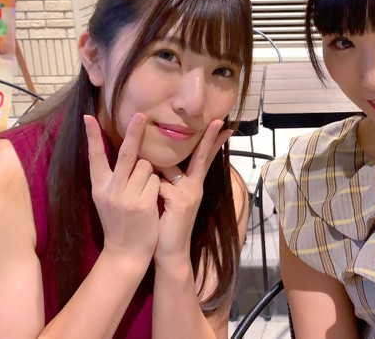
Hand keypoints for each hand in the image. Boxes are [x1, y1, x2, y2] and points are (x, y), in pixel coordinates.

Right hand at [84, 113, 159, 263]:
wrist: (125, 253)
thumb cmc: (118, 222)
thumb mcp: (106, 199)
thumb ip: (112, 177)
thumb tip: (124, 151)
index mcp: (99, 186)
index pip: (94, 156)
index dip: (91, 136)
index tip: (88, 116)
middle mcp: (111, 190)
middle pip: (126, 154)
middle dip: (134, 132)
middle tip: (140, 114)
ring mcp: (127, 197)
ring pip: (147, 166)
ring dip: (150, 173)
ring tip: (144, 192)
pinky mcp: (143, 204)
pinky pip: (156, 181)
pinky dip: (157, 187)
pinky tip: (151, 203)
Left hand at [153, 119, 232, 266]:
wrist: (169, 253)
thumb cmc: (164, 225)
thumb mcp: (166, 198)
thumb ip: (166, 180)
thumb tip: (155, 160)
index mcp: (193, 185)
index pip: (203, 158)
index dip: (213, 142)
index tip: (224, 126)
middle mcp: (195, 187)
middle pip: (201, 156)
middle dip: (210, 138)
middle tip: (220, 121)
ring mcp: (190, 193)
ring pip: (167, 168)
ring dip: (154, 174)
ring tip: (155, 195)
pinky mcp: (181, 201)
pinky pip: (159, 183)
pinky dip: (150, 190)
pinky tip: (152, 206)